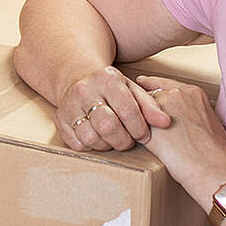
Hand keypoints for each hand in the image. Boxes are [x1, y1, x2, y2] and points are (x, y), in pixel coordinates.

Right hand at [55, 65, 172, 151]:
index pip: (127, 109)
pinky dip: (90, 146)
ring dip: (106, 145)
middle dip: (123, 140)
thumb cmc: (111, 88)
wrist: (78, 78)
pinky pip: (76, 144)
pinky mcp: (59, 119)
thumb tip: (166, 122)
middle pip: (107, 126)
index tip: (144, 135)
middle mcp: (84, 89)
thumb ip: (150, 106)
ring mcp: (68, 104)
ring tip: (113, 139)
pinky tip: (98, 138)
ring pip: (90, 137)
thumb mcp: (132, 90)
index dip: (139, 128)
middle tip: (128, 141)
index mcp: (107, 78)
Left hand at [134, 75, 225, 203]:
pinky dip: (131, 131)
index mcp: (192, 91)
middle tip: (138, 117)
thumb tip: (182, 118)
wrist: (213, 168)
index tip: (141, 86)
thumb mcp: (208, 121)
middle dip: (143, 106)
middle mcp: (176, 93)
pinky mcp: (147, 122)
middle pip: (148, 94)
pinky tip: (134, 140)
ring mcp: (161, 106)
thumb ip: (191, 111)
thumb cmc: (215, 153)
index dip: (152, 89)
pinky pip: (131, 124)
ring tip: (139, 132)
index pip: (163, 83)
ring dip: (136, 119)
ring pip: (137, 108)